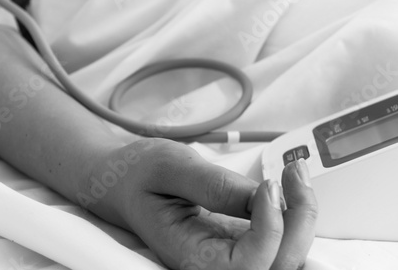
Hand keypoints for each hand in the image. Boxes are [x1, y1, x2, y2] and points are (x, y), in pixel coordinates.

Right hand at [79, 138, 317, 269]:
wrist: (125, 181)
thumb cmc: (138, 174)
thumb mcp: (169, 168)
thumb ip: (212, 185)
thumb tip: (264, 197)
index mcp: (190, 257)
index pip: (248, 265)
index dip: (270, 229)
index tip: (266, 185)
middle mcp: (214, 264)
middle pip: (278, 265)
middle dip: (298, 220)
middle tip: (292, 171)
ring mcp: (230, 254)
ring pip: (286, 255)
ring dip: (301, 215)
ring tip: (294, 172)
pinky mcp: (239, 239)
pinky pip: (279, 238)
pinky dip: (293, 213)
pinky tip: (288, 184)